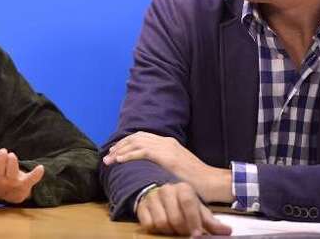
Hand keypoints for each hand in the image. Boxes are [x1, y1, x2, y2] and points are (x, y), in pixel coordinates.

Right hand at [0, 148, 44, 203]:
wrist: (6, 197)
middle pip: (1, 159)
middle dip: (2, 155)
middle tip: (1, 157)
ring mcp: (11, 181)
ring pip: (14, 164)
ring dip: (13, 159)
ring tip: (10, 159)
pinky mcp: (24, 183)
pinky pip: (32, 178)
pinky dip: (37, 174)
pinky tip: (41, 169)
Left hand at [103, 131, 231, 202]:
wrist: (211, 181)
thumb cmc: (195, 179)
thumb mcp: (176, 167)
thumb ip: (163, 163)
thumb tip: (149, 168)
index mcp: (168, 143)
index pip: (142, 137)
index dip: (126, 143)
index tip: (115, 151)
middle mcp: (166, 142)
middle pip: (136, 137)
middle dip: (120, 145)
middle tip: (108, 154)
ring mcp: (166, 147)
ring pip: (136, 143)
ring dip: (120, 150)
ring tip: (109, 159)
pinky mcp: (166, 156)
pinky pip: (141, 152)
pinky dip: (128, 155)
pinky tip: (119, 161)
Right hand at [136, 182, 231, 235]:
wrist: (159, 195)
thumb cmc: (182, 204)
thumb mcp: (198, 210)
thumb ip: (211, 221)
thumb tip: (227, 231)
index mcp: (183, 188)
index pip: (189, 203)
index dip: (193, 220)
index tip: (197, 235)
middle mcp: (166, 190)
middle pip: (175, 217)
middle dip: (182, 230)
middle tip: (185, 232)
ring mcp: (152, 197)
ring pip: (161, 222)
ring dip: (169, 230)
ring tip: (173, 228)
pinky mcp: (141, 206)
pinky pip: (148, 224)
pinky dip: (155, 229)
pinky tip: (161, 226)